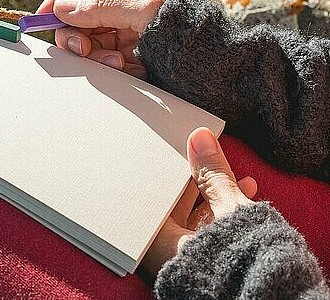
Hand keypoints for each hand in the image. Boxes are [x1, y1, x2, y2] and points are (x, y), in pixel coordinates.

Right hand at [36, 0, 177, 78]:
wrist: (215, 69)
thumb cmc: (188, 31)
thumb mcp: (144, 10)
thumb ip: (101, 9)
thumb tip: (62, 8)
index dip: (60, 1)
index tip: (39, 17)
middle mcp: (127, 11)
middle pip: (82, 21)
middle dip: (78, 36)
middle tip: (82, 49)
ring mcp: (127, 37)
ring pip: (91, 45)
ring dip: (96, 56)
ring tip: (118, 64)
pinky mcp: (130, 61)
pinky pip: (104, 63)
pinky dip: (109, 68)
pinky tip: (127, 70)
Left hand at [141, 127, 257, 275]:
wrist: (267, 293)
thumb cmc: (239, 260)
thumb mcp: (229, 211)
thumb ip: (213, 175)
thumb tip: (199, 138)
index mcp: (158, 244)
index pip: (155, 200)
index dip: (169, 176)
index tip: (180, 158)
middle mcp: (167, 256)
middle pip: (176, 209)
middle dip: (197, 184)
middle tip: (208, 164)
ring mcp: (187, 262)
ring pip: (196, 221)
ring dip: (216, 197)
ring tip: (239, 179)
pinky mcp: (207, 267)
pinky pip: (209, 234)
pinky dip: (223, 215)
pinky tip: (246, 194)